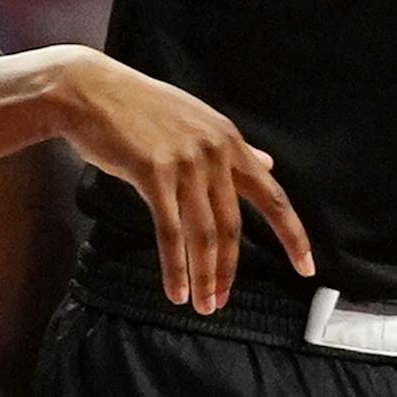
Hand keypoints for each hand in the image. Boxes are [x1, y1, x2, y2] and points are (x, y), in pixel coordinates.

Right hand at [45, 46, 314, 310]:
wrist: (89, 90)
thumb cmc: (140, 108)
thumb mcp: (196, 122)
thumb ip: (233, 149)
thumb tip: (268, 164)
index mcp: (229, 142)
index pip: (272, 196)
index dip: (293, 235)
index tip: (307, 267)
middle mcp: (213, 153)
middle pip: (233, 226)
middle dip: (230, 270)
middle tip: (223, 302)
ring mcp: (185, 162)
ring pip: (204, 235)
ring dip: (205, 276)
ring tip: (203, 305)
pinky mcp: (153, 173)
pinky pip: (170, 232)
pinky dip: (175, 268)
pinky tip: (176, 292)